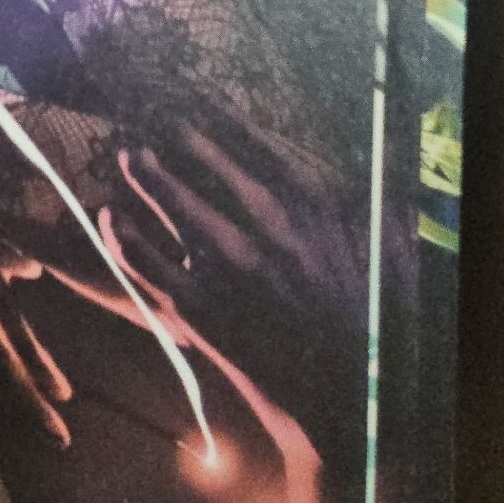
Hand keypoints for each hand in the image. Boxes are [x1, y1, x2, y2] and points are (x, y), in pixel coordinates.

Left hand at [103, 107, 370, 460]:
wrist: (350, 404)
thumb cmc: (375, 327)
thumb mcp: (392, 252)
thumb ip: (378, 202)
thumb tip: (372, 162)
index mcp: (315, 204)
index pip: (255, 140)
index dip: (218, 116)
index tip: (194, 98)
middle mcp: (270, 226)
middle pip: (208, 162)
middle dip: (176, 134)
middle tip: (149, 114)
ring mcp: (232, 266)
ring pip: (174, 202)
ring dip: (146, 174)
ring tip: (129, 152)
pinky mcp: (202, 308)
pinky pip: (149, 263)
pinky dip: (125, 237)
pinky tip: (111, 217)